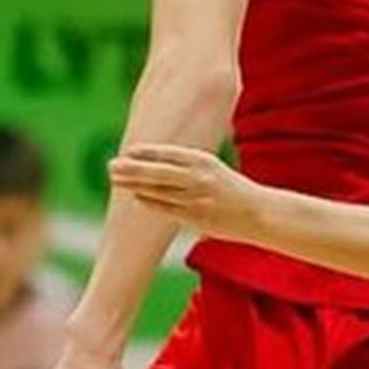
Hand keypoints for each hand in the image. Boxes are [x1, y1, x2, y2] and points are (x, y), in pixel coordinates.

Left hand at [110, 143, 264, 240]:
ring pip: (157, 192)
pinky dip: (148, 201)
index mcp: (204, 161)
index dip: (145, 153)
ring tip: (115, 179)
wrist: (258, 213)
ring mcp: (196, 200)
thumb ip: (186, 162)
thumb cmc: (230, 188)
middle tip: (111, 166)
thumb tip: (154, 156)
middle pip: (157, 173)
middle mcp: (198, 179)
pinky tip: (136, 196)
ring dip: (134, 185)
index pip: (168, 154)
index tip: (127, 151)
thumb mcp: (211, 167)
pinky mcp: (194, 218)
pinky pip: (165, 208)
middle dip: (131, 169)